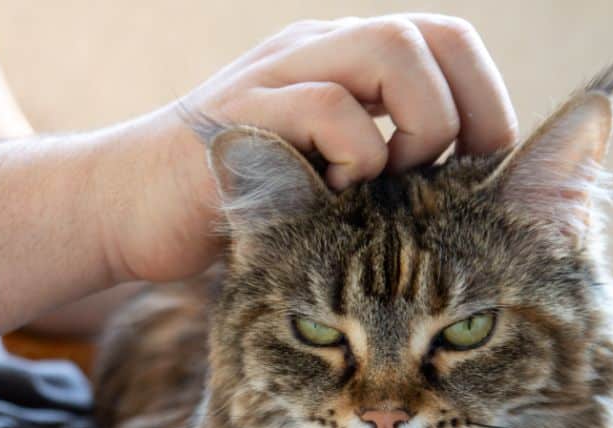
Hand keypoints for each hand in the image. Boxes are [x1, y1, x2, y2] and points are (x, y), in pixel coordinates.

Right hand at [93, 15, 519, 282]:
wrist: (126, 207)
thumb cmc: (235, 203)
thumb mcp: (321, 171)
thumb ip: (378, 158)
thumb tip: (462, 187)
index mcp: (342, 60)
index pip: (447, 42)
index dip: (486, 102)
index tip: (484, 171)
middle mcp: (316, 52)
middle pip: (432, 36)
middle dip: (468, 113)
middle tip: (453, 179)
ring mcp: (278, 75)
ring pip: (392, 51)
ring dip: (420, 127)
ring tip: (393, 184)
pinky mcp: (245, 115)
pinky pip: (330, 108)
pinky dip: (356, 156)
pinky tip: (338, 199)